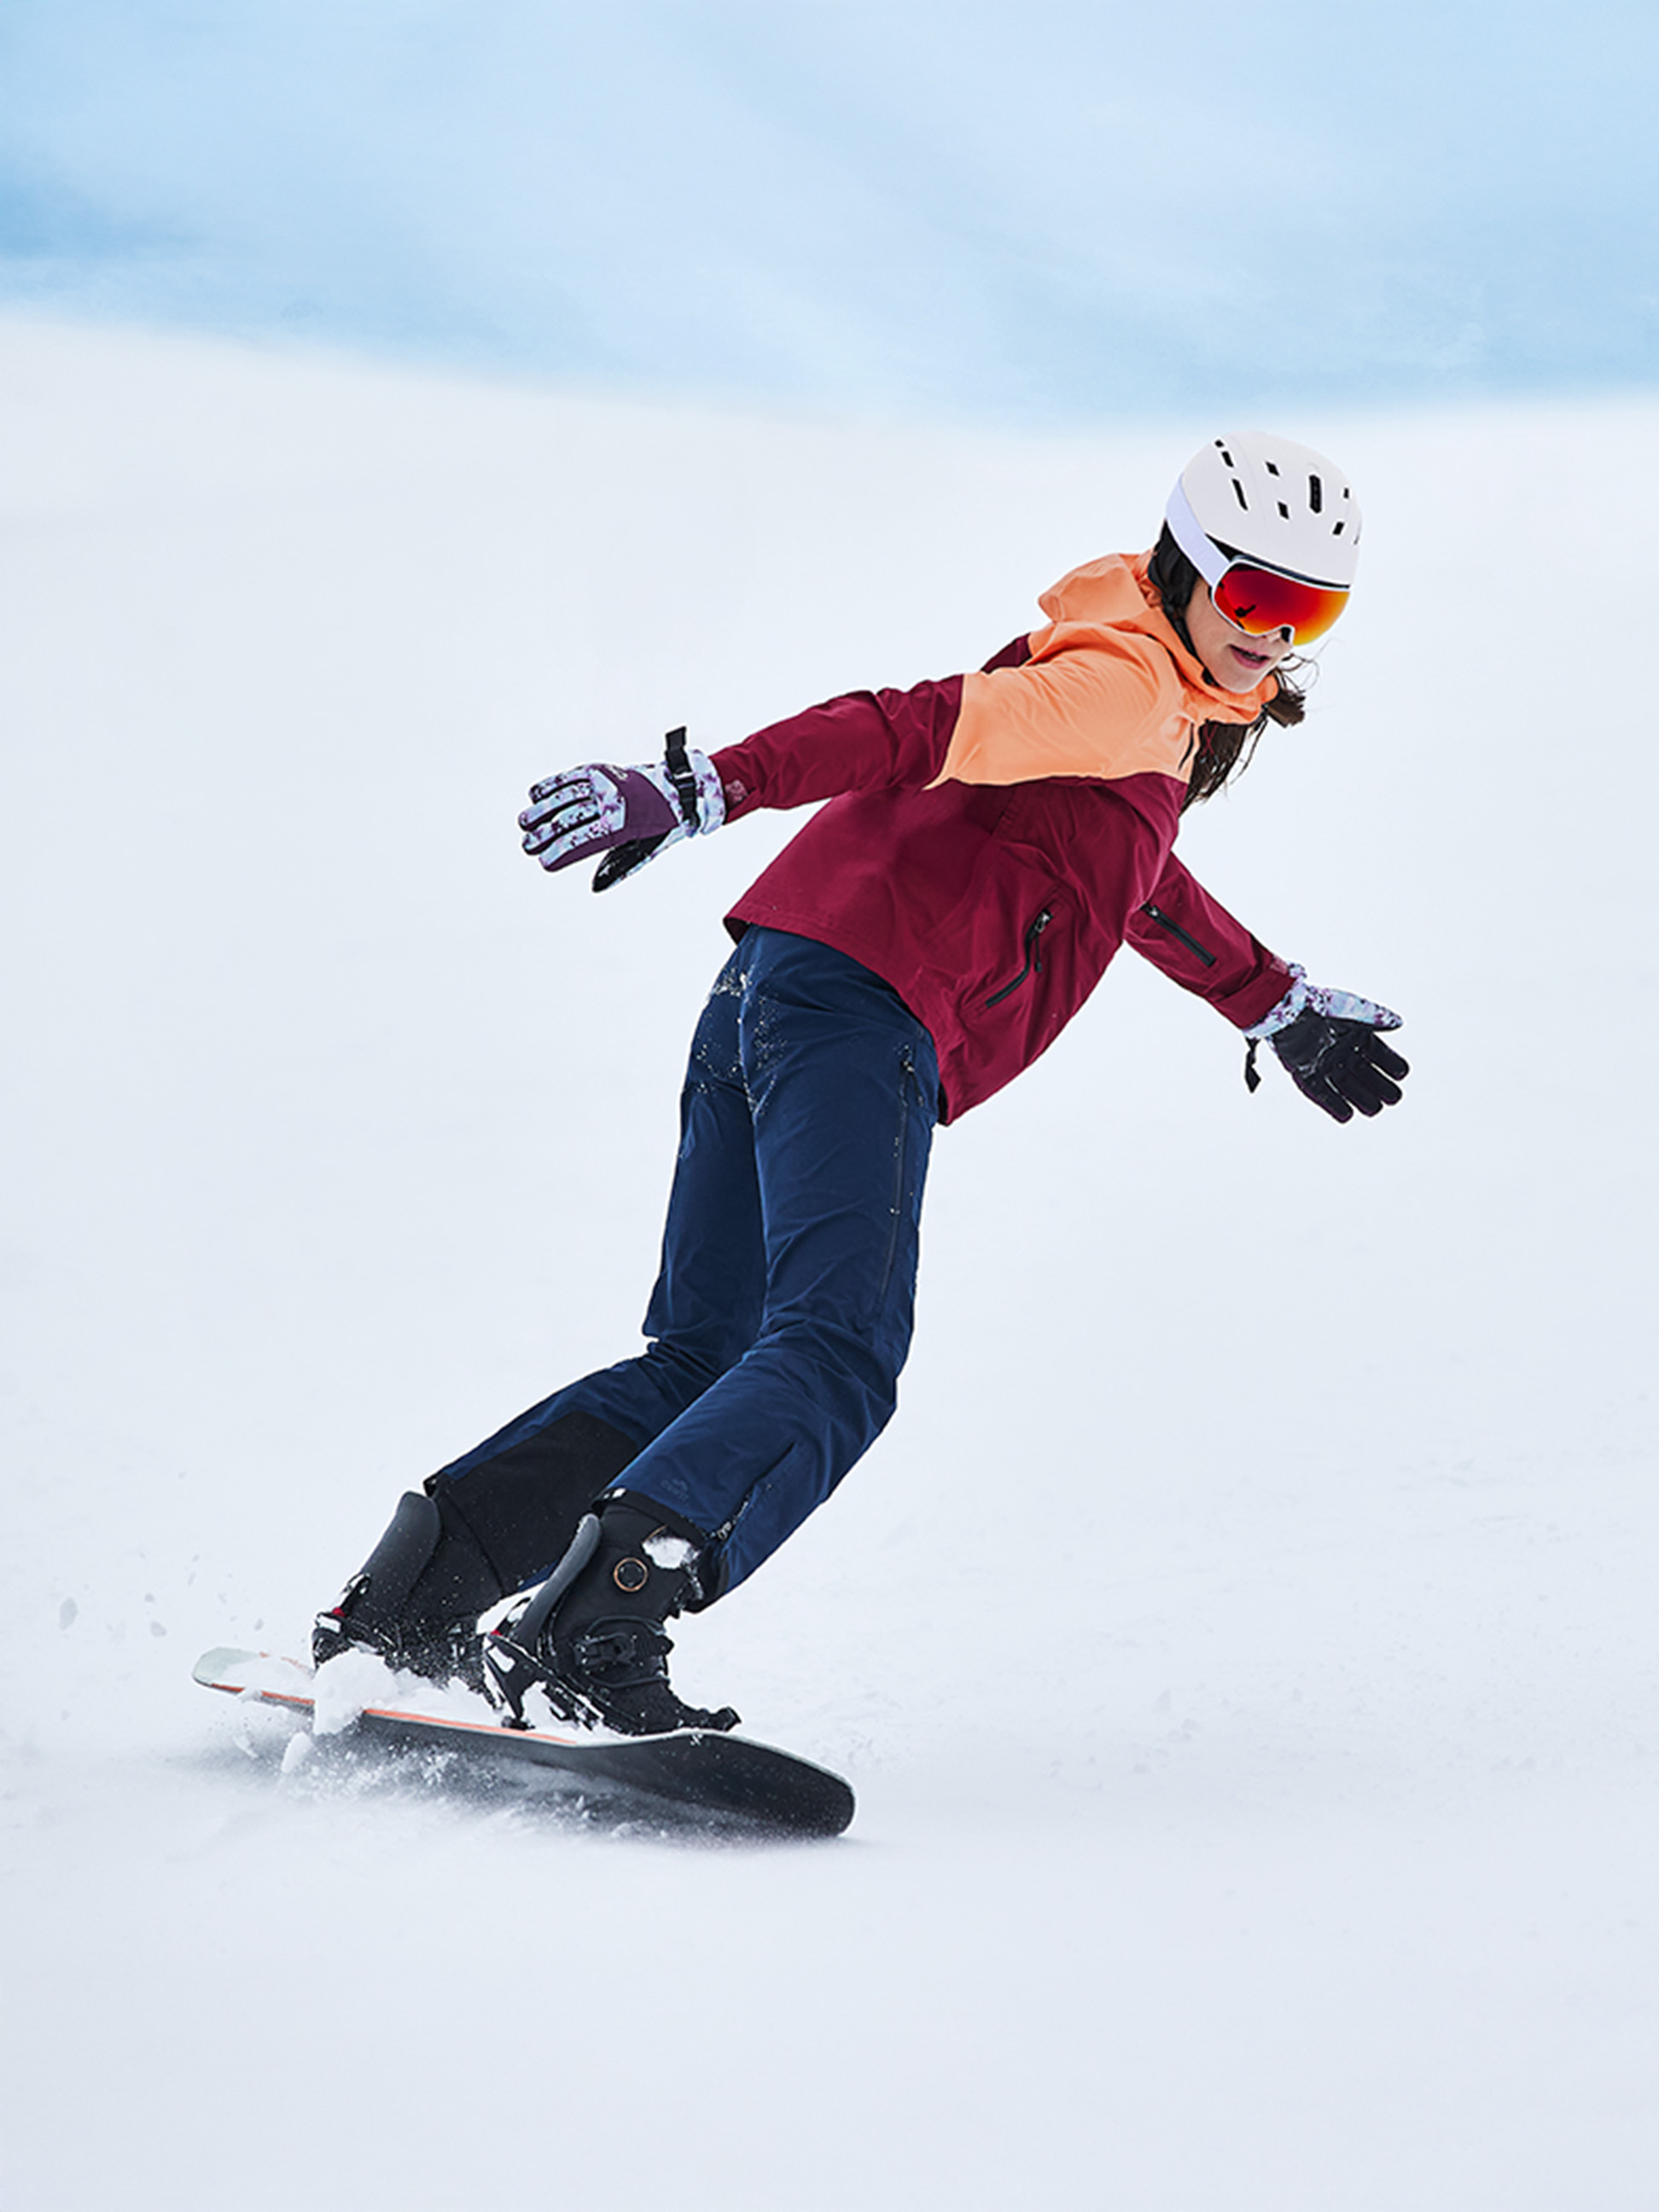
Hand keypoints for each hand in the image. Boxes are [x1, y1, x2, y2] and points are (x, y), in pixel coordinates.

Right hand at [519, 727, 725, 890]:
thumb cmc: (663, 824)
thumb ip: (618, 868)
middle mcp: (611, 802)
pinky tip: (536, 794)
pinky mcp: (601, 769)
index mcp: (623, 826)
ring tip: (524, 822)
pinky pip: (571, 777)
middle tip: (527, 846)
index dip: (559, 853)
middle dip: (543, 835)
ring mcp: (605, 782)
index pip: (582, 842)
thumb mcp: (645, 850)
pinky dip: (551, 785)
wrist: (680, 788)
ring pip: (564, 797)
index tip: (543, 862)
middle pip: (568, 820)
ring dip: (541, 810)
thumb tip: (594, 888)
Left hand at [1270, 1009, 1408, 1120]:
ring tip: (1374, 1109)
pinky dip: (1332, 1104)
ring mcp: (1322, 1064)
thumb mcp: (1348, 1009)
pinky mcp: (1304, 1073)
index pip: (1379, 1054)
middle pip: (1365, 1075)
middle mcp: (1340, 1052)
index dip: (1391, 1064)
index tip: (1401, 1074)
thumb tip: (1399, 1023)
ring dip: (1360, 1099)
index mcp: (1354, 1036)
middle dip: (1380, 1087)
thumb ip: (1373, 1016)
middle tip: (1393, 1098)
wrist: (1282, 1009)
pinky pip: (1320, 1093)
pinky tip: (1346, 1116)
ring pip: (1345, 1087)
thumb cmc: (1316, 1004)